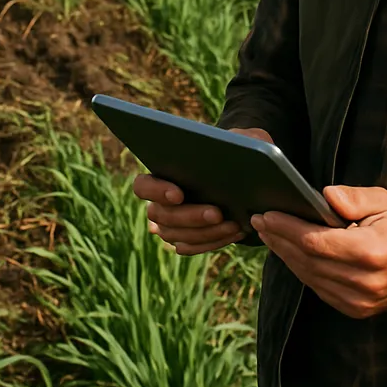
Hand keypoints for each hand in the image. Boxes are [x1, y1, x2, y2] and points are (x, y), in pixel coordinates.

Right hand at [132, 127, 273, 255]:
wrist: (243, 174)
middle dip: (190, 216)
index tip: (179, 194)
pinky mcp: (186, 239)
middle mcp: (159, 202)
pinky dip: (214, 241)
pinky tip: (236, 231)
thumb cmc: (236, 151)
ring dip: (205, 232)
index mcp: (161, 173)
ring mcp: (170, 224)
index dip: (157, 191)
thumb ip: (234, 139)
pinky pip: (193, 247)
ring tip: (233, 224)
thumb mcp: (239, 139)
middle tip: (217, 212)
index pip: (143, 186)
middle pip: (161, 216)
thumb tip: (235, 145)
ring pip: (177, 236)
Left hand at [251, 184, 386, 318]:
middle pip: (308, 260)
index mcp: (371, 252)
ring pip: (310, 277)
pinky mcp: (355, 310)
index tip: (267, 214)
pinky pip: (318, 288)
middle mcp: (364, 282)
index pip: (316, 241)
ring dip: (285, 255)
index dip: (288, 228)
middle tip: (259, 221)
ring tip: (268, 234)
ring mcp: (359, 301)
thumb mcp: (383, 201)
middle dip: (279, 239)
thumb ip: (353, 197)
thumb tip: (324, 195)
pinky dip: (301, 269)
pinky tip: (288, 252)